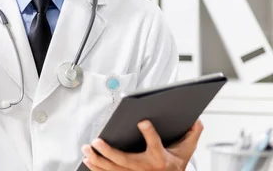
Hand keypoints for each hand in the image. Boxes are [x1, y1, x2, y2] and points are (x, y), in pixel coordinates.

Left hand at [81, 119, 202, 170]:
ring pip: (113, 169)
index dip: (149, 133)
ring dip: (98, 160)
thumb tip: (196, 118)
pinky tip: (88, 160)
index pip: (155, 144)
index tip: (142, 121)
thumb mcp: (186, 150)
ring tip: (87, 149)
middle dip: (109, 152)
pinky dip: (97, 168)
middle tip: (96, 141)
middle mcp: (145, 168)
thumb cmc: (175, 164)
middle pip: (125, 161)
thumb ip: (191, 133)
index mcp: (161, 158)